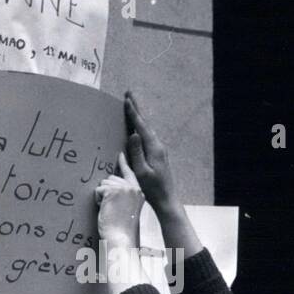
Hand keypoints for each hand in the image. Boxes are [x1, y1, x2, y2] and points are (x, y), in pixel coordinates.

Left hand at [95, 154, 144, 247]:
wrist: (122, 237)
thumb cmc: (122, 228)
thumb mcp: (128, 208)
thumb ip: (124, 195)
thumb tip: (111, 184)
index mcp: (138, 192)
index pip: (130, 173)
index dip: (123, 163)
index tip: (120, 154)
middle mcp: (132, 187)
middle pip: (111, 179)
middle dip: (106, 192)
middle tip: (112, 208)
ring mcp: (123, 188)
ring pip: (103, 184)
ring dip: (102, 197)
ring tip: (110, 210)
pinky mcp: (112, 191)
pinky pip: (98, 190)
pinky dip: (98, 200)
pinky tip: (106, 210)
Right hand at [124, 91, 178, 215]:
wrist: (167, 200)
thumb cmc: (152, 189)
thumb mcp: (141, 172)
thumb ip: (137, 152)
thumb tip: (133, 134)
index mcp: (154, 148)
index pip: (141, 126)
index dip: (133, 112)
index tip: (126, 99)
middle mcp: (158, 146)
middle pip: (145, 123)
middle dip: (137, 108)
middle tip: (129, 93)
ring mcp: (159, 150)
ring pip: (147, 129)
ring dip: (139, 116)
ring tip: (132, 105)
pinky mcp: (158, 155)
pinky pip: (147, 136)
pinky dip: (141, 127)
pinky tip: (137, 127)